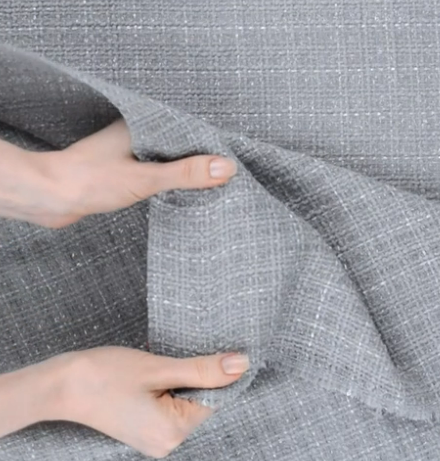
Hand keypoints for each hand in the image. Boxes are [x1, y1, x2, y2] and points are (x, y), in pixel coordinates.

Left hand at [0, 119, 236, 227]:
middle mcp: (137, 136)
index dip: (211, 145)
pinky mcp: (123, 172)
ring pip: (168, 160)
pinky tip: (180, 193)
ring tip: (210, 186)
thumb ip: (185, 173)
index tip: (233, 159)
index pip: (188, 130)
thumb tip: (225, 168)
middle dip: (202, 160)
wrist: (50, 198)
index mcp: (143, 126)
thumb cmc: (90, 181)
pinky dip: (170, 183)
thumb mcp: (146, 177)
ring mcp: (129, 154)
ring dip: (185, 173)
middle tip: (227, 176)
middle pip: (180, 145)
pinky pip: (155, 173)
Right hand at [0, 347, 248, 457]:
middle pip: (202, 404)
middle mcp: (167, 444)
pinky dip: (171, 388)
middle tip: (177, 357)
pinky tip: (156, 376)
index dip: (219, 374)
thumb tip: (242, 364)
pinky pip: (172, 408)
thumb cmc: (105, 375)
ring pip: (187, 403)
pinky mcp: (146, 431)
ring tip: (160, 367)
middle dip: (198, 377)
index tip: (212, 352)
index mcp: (173, 432)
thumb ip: (203, 369)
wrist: (61, 385)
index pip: (216, 401)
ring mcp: (155, 440)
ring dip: (184, 380)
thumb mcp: (158, 368)